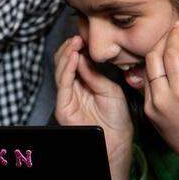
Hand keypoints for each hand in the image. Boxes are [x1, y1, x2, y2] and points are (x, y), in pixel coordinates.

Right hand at [54, 35, 133, 179]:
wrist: (118, 144)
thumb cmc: (117, 120)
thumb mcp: (110, 90)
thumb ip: (95, 75)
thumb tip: (82, 56)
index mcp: (85, 84)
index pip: (77, 60)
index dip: (80, 47)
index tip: (86, 35)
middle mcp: (73, 89)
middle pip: (65, 62)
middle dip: (70, 47)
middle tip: (80, 36)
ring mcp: (67, 98)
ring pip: (61, 70)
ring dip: (67, 54)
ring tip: (76, 42)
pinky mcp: (63, 107)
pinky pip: (63, 84)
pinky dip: (67, 69)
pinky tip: (74, 57)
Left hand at [142, 21, 178, 179]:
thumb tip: (175, 56)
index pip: (171, 55)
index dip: (173, 36)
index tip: (177, 25)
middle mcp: (162, 98)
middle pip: (152, 59)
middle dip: (159, 43)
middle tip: (169, 34)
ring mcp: (151, 106)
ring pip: (146, 71)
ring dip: (154, 57)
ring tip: (165, 48)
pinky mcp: (147, 112)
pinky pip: (146, 86)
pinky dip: (153, 75)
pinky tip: (162, 69)